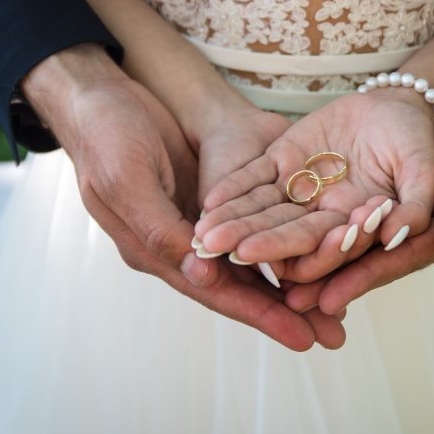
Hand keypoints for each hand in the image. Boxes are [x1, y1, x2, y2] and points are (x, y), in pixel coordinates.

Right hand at [23, 44, 344, 350]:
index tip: (300, 336)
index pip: (213, 290)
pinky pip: (249, 232)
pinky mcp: (207, 203)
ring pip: (248, 265)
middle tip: (332, 334)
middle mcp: (176, 245)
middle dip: (284, 311)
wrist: (101, 97)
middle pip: (237, 288)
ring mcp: (193, 224)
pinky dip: (277, 248)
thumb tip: (196, 272)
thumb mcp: (125, 178)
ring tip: (332, 309)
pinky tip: (309, 257)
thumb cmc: (106, 134)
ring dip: (288, 287)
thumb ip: (158, 227)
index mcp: (153, 247)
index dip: (258, 314)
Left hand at [196, 91, 433, 283]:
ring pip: (262, 209)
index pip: (326, 246)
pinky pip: (254, 175)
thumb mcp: (422, 168)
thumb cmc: (414, 139)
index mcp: (355, 222)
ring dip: (234, 221)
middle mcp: (322, 211)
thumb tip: (395, 235)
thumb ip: (414, 203)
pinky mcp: (283, 159)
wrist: (394, 106)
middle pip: (285, 233)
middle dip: (253, 243)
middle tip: (219, 252)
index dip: (302, 257)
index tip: (274, 268)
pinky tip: (209, 202)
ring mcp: (300, 186)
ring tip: (203, 235)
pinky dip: (233, 188)